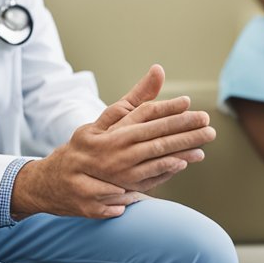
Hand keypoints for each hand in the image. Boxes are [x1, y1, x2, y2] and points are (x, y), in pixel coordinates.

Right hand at [12, 65, 213, 218]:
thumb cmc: (87, 145)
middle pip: (154, 139)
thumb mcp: (106, 119)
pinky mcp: (113, 192)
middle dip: (184, 132)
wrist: (55, 181)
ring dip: (179, 153)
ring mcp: (113, 174)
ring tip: (201, 147)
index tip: (190, 103)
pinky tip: (178, 164)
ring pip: (151, 161)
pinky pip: (141, 183)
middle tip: (208, 126)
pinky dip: (160, 174)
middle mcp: (113, 151)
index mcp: (111, 131)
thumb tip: (159, 70)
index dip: (169, 111)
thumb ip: (136, 98)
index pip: (145, 117)